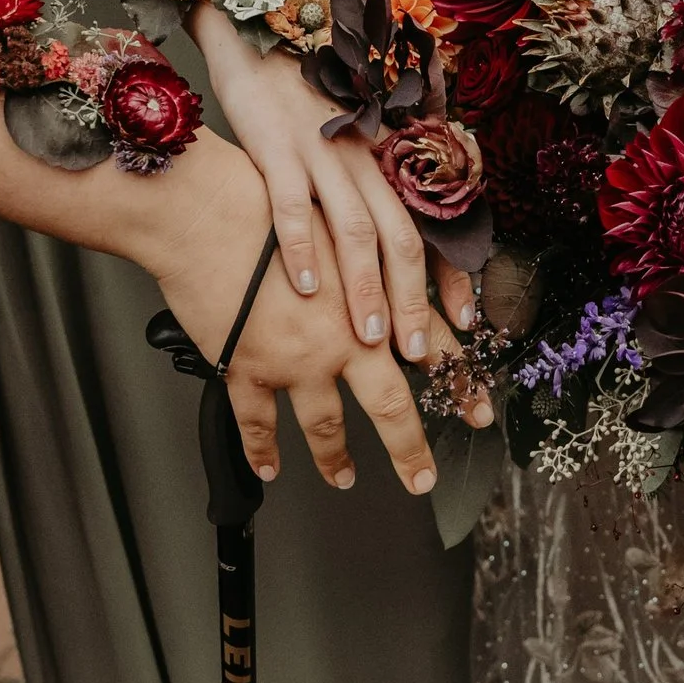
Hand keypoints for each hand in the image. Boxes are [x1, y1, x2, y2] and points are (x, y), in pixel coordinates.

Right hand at [142, 153, 490, 492]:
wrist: (207, 211)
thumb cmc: (271, 205)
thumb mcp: (344, 226)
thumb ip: (377, 263)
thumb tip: (403, 288)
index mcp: (374, 299)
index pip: (431, 348)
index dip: (457, 384)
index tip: (476, 411)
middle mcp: (342, 336)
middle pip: (390, 404)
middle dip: (409, 449)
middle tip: (421, 476)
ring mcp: (294, 358)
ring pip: (325, 425)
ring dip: (335, 458)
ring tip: (342, 476)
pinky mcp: (245, 367)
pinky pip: (258, 424)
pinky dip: (263, 451)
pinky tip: (270, 468)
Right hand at [194, 9, 476, 357]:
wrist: (259, 29)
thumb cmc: (308, 88)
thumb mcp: (354, 129)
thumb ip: (377, 179)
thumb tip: (396, 241)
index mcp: (389, 153)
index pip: (431, 224)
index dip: (449, 276)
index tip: (463, 326)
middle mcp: (367, 155)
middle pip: (403, 236)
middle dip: (413, 301)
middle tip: (417, 354)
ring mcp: (324, 150)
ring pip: (357, 230)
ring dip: (367, 289)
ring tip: (371, 339)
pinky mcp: (277, 145)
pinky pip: (293, 205)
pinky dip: (301, 249)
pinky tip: (306, 289)